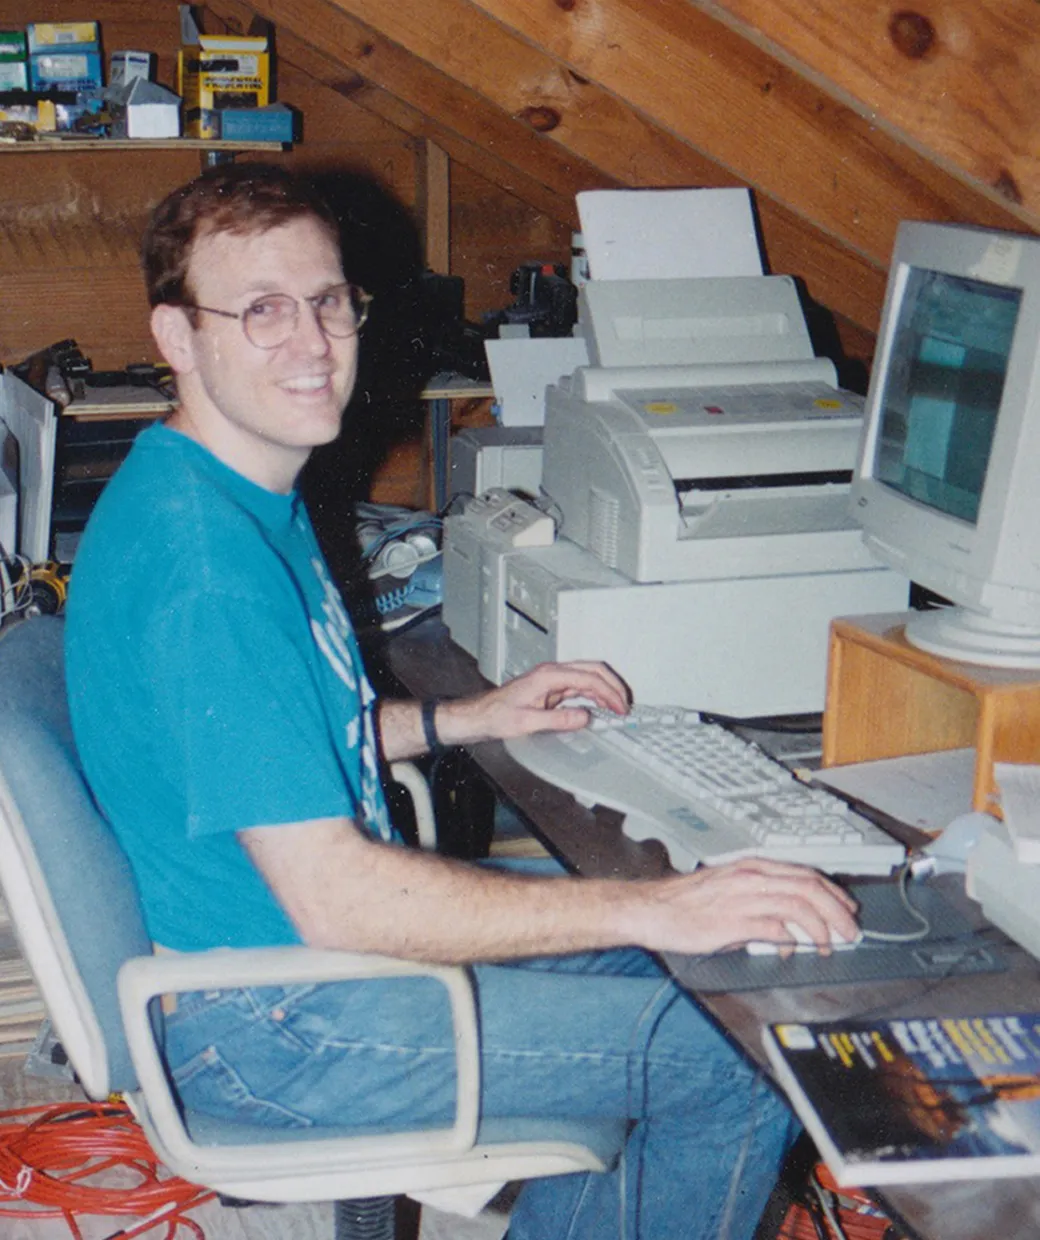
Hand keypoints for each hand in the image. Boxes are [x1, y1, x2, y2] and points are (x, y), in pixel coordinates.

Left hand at [436, 660, 629, 745]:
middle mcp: (552, 673)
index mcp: (548, 676)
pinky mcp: (551, 688)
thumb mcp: (528, 722)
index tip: (619, 708)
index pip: (588, 678)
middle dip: (613, 686)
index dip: (608, 693)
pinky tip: (600, 706)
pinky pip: (579, 686)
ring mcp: (552, 679)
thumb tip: (585, 717)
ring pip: (588, 676)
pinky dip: (594, 694)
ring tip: (618, 707)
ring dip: (605, 689)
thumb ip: (558, 719)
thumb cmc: (496, 716)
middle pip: (593, 670)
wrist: (479, 715)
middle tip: (625, 705)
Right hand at [626, 858, 859, 956]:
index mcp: (751, 867)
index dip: (832, 892)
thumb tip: (785, 920)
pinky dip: (790, 939)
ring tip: (827, 945)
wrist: (651, 909)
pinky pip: (774, 928)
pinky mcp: (732, 923)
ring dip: (820, 927)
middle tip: (849, 931)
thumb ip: (757, 897)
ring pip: (798, 905)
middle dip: (836, 910)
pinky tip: (792, 950)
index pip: (804, 873)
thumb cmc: (684, 902)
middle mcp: (750, 877)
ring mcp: (742, 899)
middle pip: (808, 887)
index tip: (846, 908)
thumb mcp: (726, 887)